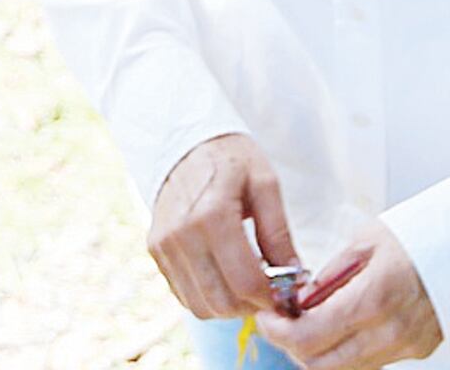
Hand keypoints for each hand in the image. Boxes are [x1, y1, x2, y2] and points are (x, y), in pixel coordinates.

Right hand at [146, 133, 299, 319]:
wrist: (186, 143)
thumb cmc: (231, 159)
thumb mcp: (265, 184)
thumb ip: (278, 233)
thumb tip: (294, 278)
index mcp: (212, 213)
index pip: (245, 282)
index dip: (272, 298)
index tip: (286, 294)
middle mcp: (181, 233)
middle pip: (222, 301)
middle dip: (252, 306)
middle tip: (270, 292)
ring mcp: (164, 244)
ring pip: (201, 306)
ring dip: (229, 306)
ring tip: (247, 283)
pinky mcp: (155, 251)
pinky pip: (184, 295)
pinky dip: (207, 297)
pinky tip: (224, 276)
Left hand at [258, 221, 441, 369]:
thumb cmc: (414, 236)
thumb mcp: (363, 243)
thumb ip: (328, 277)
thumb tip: (296, 300)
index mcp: (374, 296)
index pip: (310, 336)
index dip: (278, 331)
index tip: (266, 317)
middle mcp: (391, 330)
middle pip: (321, 364)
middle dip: (292, 346)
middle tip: (281, 322)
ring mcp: (406, 346)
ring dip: (319, 352)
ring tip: (310, 321)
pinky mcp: (417, 352)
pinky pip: (369, 363)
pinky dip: (346, 352)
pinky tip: (341, 326)